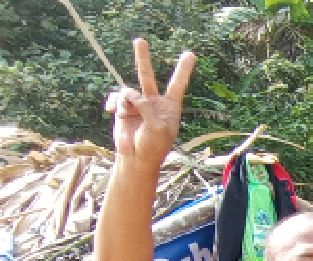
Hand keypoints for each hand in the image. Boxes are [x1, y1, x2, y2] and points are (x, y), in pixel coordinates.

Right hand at [106, 39, 193, 167]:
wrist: (136, 158)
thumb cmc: (153, 146)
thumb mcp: (156, 127)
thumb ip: (146, 107)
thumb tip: (129, 92)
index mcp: (170, 107)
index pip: (177, 85)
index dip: (183, 70)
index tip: (190, 54)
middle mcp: (153, 102)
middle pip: (148, 77)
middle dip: (143, 58)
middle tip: (140, 40)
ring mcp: (137, 104)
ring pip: (128, 91)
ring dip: (125, 101)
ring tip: (124, 113)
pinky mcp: (123, 109)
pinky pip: (116, 98)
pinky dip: (113, 103)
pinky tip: (111, 111)